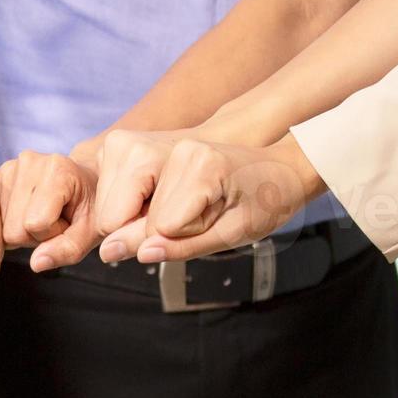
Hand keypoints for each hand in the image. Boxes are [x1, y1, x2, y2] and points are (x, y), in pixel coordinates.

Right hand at [0, 149, 101, 272]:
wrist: (84, 181)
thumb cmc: (90, 205)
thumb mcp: (91, 232)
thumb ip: (68, 249)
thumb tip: (37, 264)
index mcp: (57, 169)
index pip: (36, 224)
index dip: (53, 234)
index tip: (67, 221)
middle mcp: (28, 161)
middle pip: (14, 230)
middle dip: (35, 234)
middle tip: (54, 219)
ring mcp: (8, 167)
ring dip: (22, 229)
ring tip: (42, 214)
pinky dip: (8, 222)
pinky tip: (26, 211)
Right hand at [92, 131, 323, 263]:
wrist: (279, 170)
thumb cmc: (264, 202)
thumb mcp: (233, 235)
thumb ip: (183, 247)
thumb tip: (141, 255)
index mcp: (202, 167)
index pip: (159, 226)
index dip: (182, 237)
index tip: (212, 222)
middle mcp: (176, 148)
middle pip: (127, 214)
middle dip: (154, 228)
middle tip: (201, 213)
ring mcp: (157, 143)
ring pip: (118, 205)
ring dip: (144, 216)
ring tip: (189, 204)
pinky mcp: (145, 146)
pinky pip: (120, 192)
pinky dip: (137, 205)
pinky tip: (164, 197)